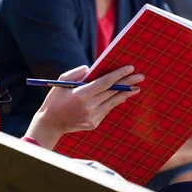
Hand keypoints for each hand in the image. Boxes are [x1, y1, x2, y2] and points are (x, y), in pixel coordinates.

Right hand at [25, 65, 142, 149]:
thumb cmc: (56, 99)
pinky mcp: (94, 123)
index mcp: (81, 95)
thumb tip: (92, 68)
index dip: (118, 75)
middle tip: (140, 76)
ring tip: (137, 87)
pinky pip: (107, 109)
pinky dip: (114, 101)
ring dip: (126, 93)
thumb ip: (77, 73)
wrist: (50, 124)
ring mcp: (93, 117)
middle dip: (128, 83)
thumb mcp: (62, 81)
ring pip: (113, 102)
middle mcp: (89, 107)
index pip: (105, 83)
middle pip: (112, 92)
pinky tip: (122, 96)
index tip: (130, 68)